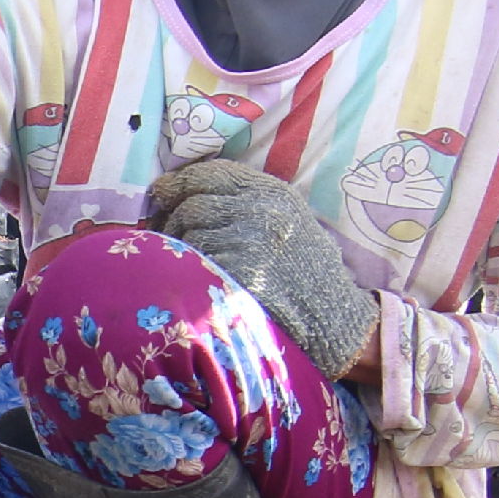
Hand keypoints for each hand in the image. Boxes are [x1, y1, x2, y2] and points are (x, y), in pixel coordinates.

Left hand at [145, 159, 376, 376]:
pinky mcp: (238, 274)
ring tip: (188, 267)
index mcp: (274, 194)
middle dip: (173, 221)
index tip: (163, 193)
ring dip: (179, 251)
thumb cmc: (307, 277)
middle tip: (165, 237)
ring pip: (189, 236)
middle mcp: (262, 211)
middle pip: (193, 204)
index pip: (212, 173)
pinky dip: (189, 276)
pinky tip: (197, 286)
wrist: (336, 323)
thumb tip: (183, 193)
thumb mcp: (289, 223)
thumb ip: (247, 204)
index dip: (180, 182)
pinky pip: (194, 268)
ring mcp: (249, 242)